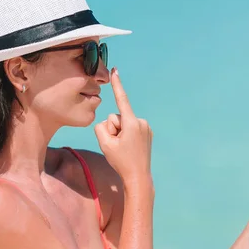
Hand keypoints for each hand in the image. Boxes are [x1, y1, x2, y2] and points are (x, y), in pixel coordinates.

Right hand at [94, 68, 152, 182]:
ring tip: (125, 149)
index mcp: (131, 123)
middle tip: (118, 146)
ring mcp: (146, 127)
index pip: (122, 99)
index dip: (117, 85)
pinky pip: (130, 128)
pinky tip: (130, 148)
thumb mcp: (105, 144)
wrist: (138, 177)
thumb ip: (101, 127)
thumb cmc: (121, 162)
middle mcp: (141, 122)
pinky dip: (127, 136)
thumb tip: (107, 122)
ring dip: (120, 134)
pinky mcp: (148, 132)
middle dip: (113, 130)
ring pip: (124, 124)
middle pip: (117, 118)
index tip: (115, 70)